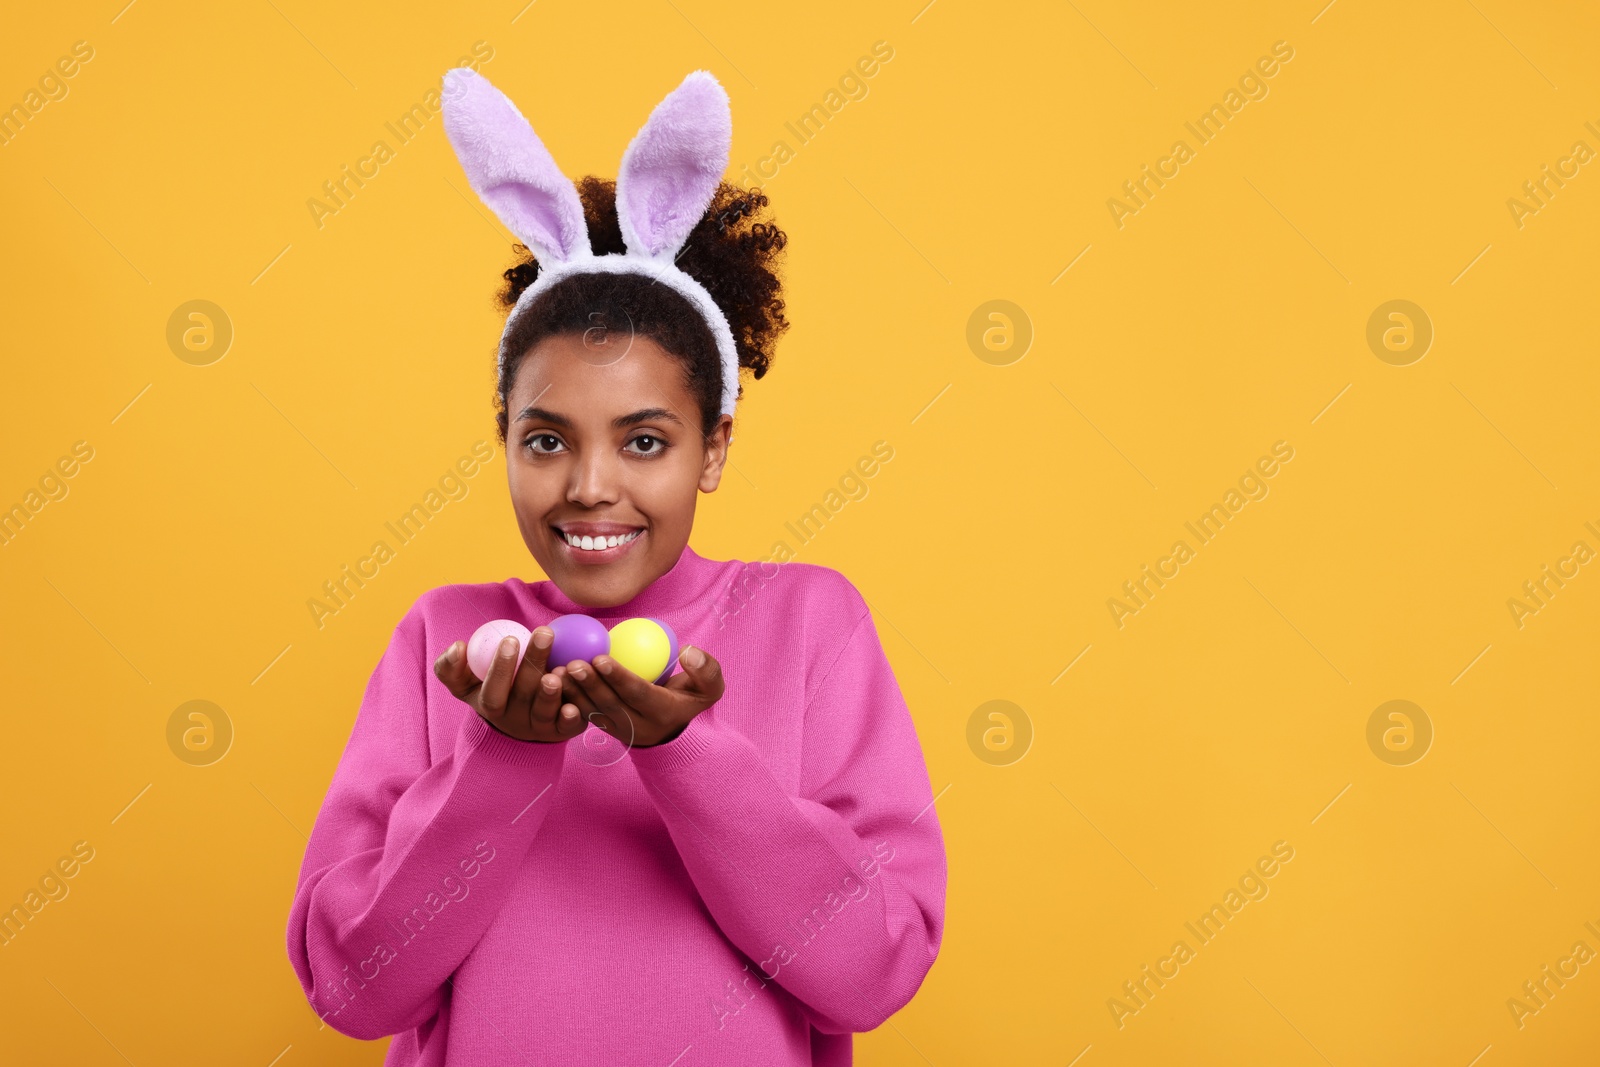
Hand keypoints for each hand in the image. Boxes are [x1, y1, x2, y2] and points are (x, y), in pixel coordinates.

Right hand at [432, 626, 584, 742]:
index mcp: (490, 706)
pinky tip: (574, 704)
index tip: (510, 639)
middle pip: (522, 696)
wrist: (521, 721)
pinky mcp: (562, 732)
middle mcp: (514, 721)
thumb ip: (451, 666)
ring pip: (544, 713)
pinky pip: (567, 727)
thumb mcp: (466, 682)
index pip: (491, 691)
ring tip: (557, 671)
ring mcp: (538, 728)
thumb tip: (458, 647)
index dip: (500, 668)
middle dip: (532, 663)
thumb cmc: (492, 690)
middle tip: (544, 633)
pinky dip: (571, 716)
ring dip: (550, 693)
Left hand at [559, 644, 723, 747]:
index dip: (618, 676)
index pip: (637, 694)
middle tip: (572, 663)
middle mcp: (639, 727)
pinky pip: (584, 715)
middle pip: (610, 704)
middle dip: (590, 684)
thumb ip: (706, 669)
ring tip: (557, 672)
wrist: (675, 727)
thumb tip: (687, 651)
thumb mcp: (710, 687)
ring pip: (593, 712)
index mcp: (663, 713)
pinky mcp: (606, 729)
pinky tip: (554, 681)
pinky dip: (568, 699)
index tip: (601, 656)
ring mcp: (620, 731)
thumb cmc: (691, 697)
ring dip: (573, 693)